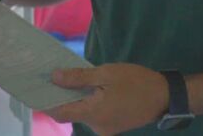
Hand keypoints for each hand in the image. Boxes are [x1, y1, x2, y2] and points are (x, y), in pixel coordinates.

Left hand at [45, 63, 168, 135]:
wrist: (165, 96)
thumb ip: (79, 78)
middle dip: (63, 96)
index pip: (60, 113)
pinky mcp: (113, 126)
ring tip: (75, 78)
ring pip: (83, 113)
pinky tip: (93, 88)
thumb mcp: (106, 74)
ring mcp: (106, 129)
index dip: (46, 102)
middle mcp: (97, 126)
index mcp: (93, 113)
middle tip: (55, 75)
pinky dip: (90, 102)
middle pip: (71, 113)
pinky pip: (95, 114)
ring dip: (78, 98)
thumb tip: (54, 78)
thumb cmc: (136, 82)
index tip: (36, 88)